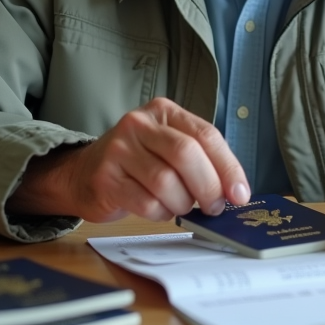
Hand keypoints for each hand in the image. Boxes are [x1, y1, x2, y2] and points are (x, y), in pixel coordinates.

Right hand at [8, 97, 249, 222]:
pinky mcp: (105, 178)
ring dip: (183, 203)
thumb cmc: (138, 162)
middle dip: (208, 187)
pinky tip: (159, 210)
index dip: (228, 167)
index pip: (206, 135)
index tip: (240, 194)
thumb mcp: (169, 146)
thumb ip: (201, 159)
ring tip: (182, 206)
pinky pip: (145, 203)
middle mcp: (140, 124)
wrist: (84, 173)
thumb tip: (236, 190)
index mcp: (164, 111)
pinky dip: (160, 213)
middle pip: (186, 154)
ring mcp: (119, 149)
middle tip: (214, 207)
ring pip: (166, 182)